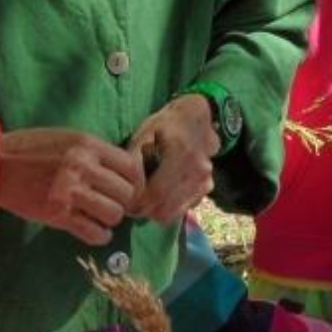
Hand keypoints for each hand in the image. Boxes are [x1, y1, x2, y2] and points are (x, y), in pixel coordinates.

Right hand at [0, 128, 144, 244]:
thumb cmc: (31, 149)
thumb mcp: (68, 138)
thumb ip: (96, 153)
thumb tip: (127, 173)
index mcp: (88, 145)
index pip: (132, 167)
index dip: (135, 182)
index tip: (129, 189)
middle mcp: (82, 167)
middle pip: (127, 193)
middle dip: (125, 202)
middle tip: (114, 204)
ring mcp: (70, 192)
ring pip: (114, 214)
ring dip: (111, 219)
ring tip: (100, 216)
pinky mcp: (57, 215)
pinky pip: (94, 233)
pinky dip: (99, 235)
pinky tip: (93, 230)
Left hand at [129, 94, 217, 223]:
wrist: (196, 118)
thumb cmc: (165, 125)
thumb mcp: (144, 136)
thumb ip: (134, 162)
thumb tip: (124, 189)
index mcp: (180, 153)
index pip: (156, 194)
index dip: (137, 204)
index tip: (124, 202)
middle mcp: (197, 170)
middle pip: (163, 210)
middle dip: (145, 210)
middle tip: (132, 203)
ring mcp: (205, 180)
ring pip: (173, 212)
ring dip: (157, 210)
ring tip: (145, 198)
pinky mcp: (207, 187)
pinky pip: (184, 208)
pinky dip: (171, 206)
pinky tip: (162, 193)